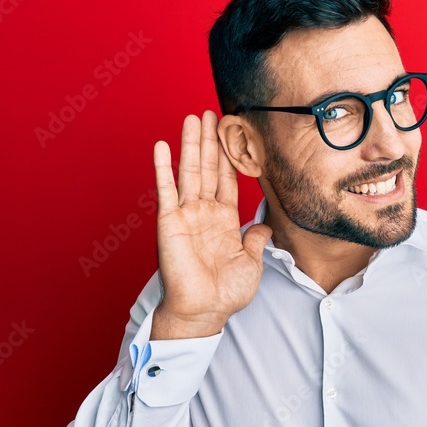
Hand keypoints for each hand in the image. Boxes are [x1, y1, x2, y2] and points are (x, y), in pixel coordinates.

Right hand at [150, 111, 271, 339]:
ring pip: (189, 172)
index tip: (232, 134)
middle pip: (208, 168)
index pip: (227, 180)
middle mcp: (204, 213)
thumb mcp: (252, 263)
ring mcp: (186, 215)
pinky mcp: (170, 222)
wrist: (204, 312)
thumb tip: (264, 225)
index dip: (230, 157)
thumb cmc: (226, 293)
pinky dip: (163, 167)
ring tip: (193, 118)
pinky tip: (163, 146)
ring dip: (190, 144)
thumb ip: (256, 239)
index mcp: (224, 220)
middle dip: (210, 141)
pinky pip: (166, 190)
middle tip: (212, 113)